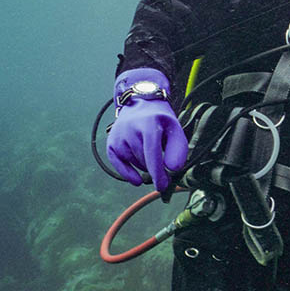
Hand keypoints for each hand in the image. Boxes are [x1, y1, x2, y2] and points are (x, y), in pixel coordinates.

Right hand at [106, 69, 187, 191]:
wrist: (141, 104)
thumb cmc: (161, 120)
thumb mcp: (175, 129)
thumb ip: (178, 149)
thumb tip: (172, 168)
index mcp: (148, 124)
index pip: (151, 152)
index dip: (157, 172)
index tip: (162, 186)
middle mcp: (129, 129)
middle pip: (144, 161)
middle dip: (156, 170)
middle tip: (165, 168)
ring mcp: (118, 136)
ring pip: (135, 163)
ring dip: (146, 165)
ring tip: (150, 151)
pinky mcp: (111, 143)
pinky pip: (119, 166)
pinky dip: (128, 174)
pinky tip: (138, 179)